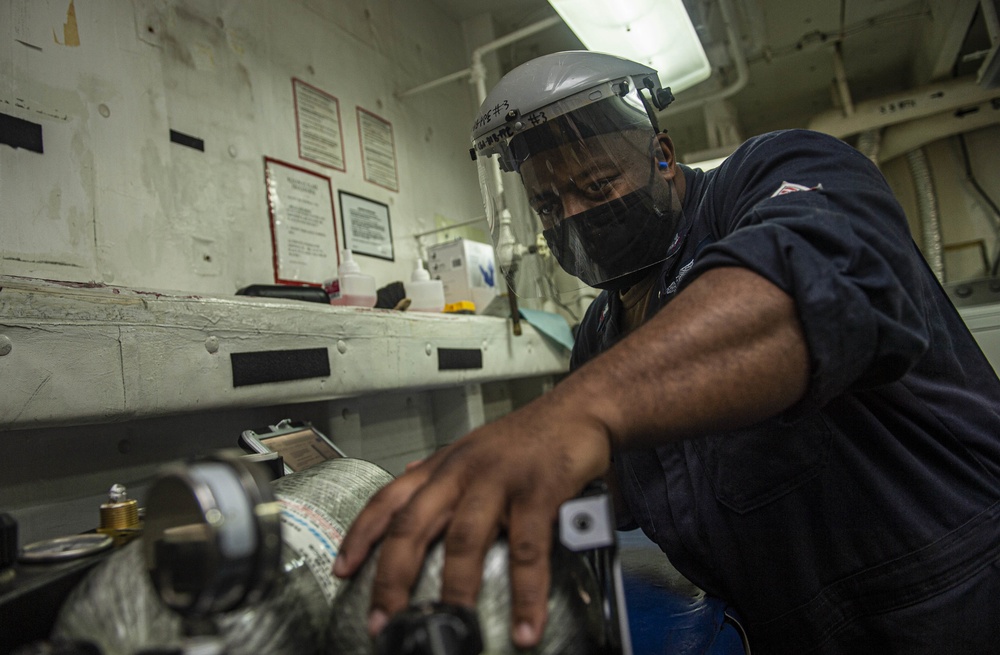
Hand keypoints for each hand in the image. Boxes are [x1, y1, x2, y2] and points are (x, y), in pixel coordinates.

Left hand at [332, 395, 611, 647]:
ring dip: (454, 590)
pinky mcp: (538, 491)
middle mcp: (462, 471)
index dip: (362, 535)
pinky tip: (524, 626)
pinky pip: (528, 551)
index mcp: (443, 466)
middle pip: (413, 525)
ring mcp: (499, 480)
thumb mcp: (472, 448)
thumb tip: (404, 478)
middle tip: (384, 620)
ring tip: (448, 630)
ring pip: (464, 540)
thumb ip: (439, 470)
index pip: (389, 498)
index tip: (343, 570)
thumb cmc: (526, 437)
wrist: (578, 410)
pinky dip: (526, 594)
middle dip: (393, 577)